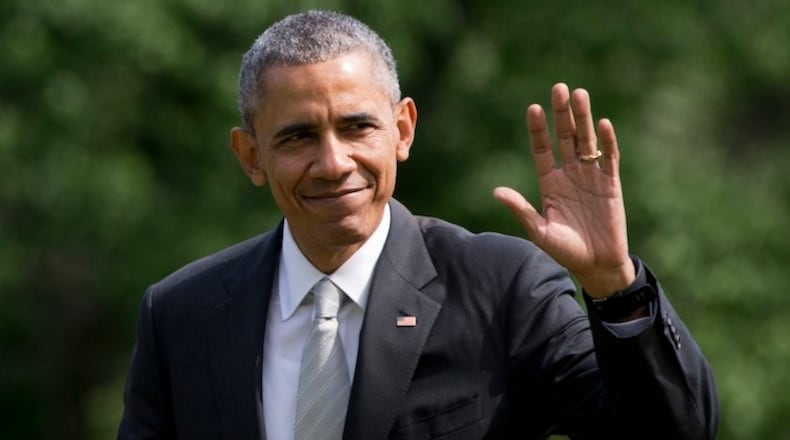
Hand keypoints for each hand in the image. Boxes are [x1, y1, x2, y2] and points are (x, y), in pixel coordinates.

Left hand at [493, 83, 633, 297]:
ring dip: (583, 118)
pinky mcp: (611, 184)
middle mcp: (569, 174)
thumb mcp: (539, 230)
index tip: (533, 108)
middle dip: (561, 114)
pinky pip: (609, 158)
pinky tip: (603, 123)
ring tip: (579, 94)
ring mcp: (591, 177)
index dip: (538, 130)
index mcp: (550, 183)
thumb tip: (496, 191)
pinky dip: (607, 142)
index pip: (542, 149)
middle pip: (565, 137)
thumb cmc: (565, 250)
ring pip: (586, 141)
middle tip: (558, 88)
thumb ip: (521, 209)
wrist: (596, 265)